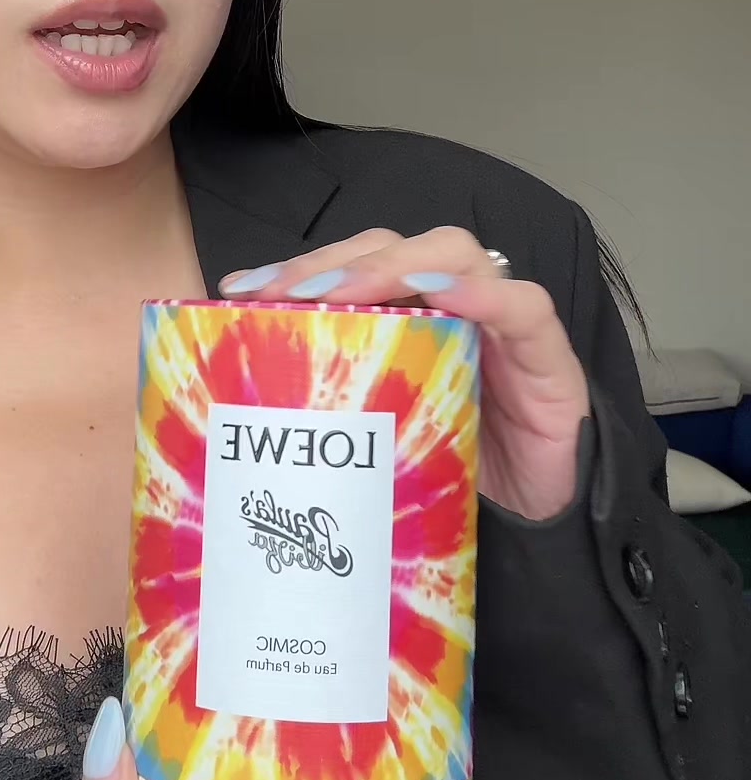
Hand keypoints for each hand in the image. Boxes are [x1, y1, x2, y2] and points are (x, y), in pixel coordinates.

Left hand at [220, 227, 590, 521]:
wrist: (538, 531)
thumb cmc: (450, 480)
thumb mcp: (374, 443)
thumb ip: (327, 413)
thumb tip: (230, 416)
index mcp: (407, 319)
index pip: (352, 265)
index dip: (298, 268)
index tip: (238, 291)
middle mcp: (451, 306)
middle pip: (393, 248)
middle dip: (332, 262)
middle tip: (282, 294)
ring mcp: (502, 323)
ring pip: (454, 254)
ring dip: (392, 266)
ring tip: (343, 291)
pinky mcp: (549, 355)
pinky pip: (524, 306)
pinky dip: (483, 293)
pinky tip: (438, 295)